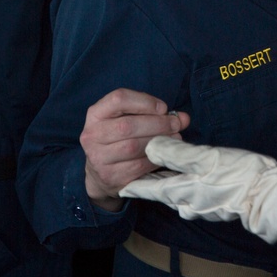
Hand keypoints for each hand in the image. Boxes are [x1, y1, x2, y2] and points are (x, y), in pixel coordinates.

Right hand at [80, 88, 190, 211]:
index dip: (145, 101)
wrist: (99, 174)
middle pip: (128, 125)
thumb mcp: (127, 119)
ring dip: (159, 141)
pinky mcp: (111, 177)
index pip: (118, 99)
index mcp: (95, 115)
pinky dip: (156, 158)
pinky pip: (138, 166)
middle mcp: (92, 135)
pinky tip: (164, 153)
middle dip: (158, 123)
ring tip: (175, 138)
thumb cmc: (117, 139)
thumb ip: (153, 114)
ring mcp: (99, 158)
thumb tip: (183, 118)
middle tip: (176, 124)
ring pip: (133, 146)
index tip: (163, 108)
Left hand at [119, 136, 276, 224]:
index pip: (146, 188)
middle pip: (159, 190)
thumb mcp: (204, 157)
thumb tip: (150, 145)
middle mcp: (186, 203)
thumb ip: (174, 153)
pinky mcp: (214, 204)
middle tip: (139, 164)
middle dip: (149, 176)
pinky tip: (187, 175)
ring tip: (159, 167)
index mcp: (179, 191)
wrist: (266, 195)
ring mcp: (201, 206)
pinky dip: (182, 182)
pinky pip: (189, 193)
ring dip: (166, 178)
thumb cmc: (236, 174)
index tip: (119, 181)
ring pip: (174, 191)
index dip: (133, 183)